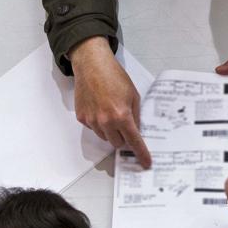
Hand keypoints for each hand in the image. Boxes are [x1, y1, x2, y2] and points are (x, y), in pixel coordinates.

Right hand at [70, 36, 151, 166]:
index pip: (134, 141)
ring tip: (111, 111)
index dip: (141, 153)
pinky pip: (93, 128)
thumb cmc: (114, 76)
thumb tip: (136, 130)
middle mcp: (105, 121)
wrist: (92, 65)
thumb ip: (136, 115)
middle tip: (125, 124)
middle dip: (124, 138)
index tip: (145, 162)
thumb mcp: (133, 95)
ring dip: (111, 131)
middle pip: (118, 143)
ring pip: (105, 137)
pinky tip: (100, 107)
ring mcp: (92, 121)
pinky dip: (99, 123)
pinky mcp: (82, 118)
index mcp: (121, 116)